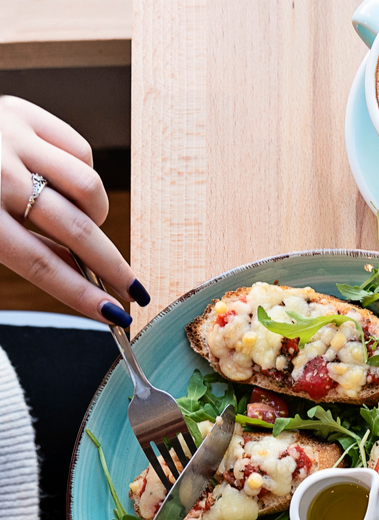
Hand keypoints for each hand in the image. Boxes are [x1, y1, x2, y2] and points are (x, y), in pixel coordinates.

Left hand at [0, 96, 147, 326]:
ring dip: (96, 213)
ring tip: (84, 219)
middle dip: (112, 266)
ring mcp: (14, 139)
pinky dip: (81, 173)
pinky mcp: (24, 114)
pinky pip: (80, 151)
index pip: (41, 263)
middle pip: (76, 230)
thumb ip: (24, 249)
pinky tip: (64, 180)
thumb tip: (80, 274)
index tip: (114, 314)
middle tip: (134, 289)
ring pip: (89, 187)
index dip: (81, 293)